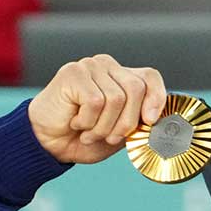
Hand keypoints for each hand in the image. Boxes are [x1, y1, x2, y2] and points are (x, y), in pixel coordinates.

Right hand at [28, 54, 166, 163]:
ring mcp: (90, 66)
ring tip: (88, 131)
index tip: (150, 120)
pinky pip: (95, 102)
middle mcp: (107, 66)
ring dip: (103, 127)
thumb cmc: (85, 137)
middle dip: (127, 122)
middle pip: (136, 89)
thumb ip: (139, 122)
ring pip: (116, 99)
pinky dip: (87, 122)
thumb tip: (161, 120)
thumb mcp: (119, 133)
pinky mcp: (74, 73)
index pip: (150, 77)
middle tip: (109, 138)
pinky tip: (75, 123)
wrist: (49, 144)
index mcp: (122, 77)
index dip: (156, 98)